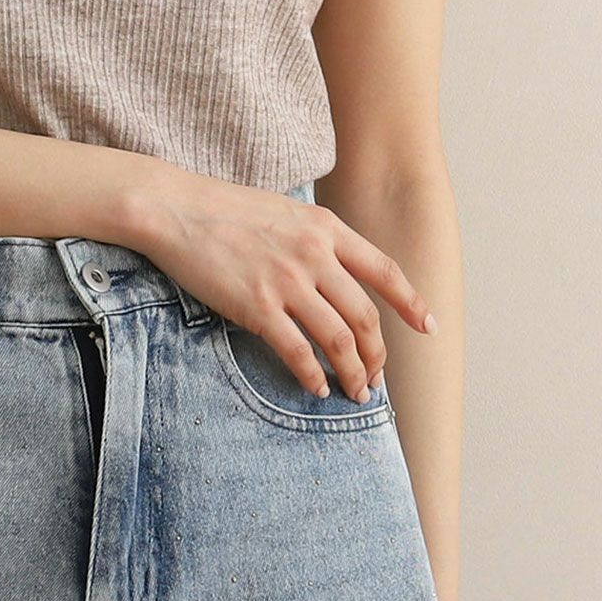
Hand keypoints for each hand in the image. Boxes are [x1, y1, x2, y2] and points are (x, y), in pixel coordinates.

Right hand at [131, 168, 436, 400]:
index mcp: (325, 229)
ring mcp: (287, 281)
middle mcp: (314, 255)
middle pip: (365, 316)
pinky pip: (297, 351)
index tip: (426, 327)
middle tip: (375, 378)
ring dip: (352, 372)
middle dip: (376, 355)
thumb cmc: (220, 210)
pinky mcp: (257, 305)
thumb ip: (312, 239)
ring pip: (339, 338)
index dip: (410, 303)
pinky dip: (311, 375)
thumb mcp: (282, 212)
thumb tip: (330, 272)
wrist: (175, 208)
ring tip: (353, 392)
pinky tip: (314, 388)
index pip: (384, 271)